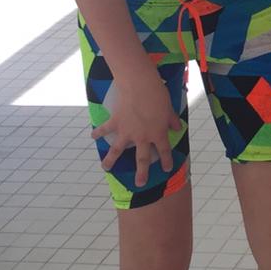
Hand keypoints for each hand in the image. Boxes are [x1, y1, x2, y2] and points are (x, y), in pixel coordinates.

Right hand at [93, 66, 180, 188]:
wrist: (140, 85)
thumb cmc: (159, 95)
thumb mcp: (169, 108)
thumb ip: (172, 120)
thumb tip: (177, 128)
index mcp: (158, 133)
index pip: (164, 150)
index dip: (166, 161)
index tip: (166, 169)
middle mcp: (142, 136)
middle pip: (142, 158)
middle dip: (141, 172)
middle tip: (139, 184)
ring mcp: (127, 131)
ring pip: (117, 150)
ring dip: (110, 160)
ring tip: (106, 168)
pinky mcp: (115, 122)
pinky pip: (105, 129)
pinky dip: (98, 133)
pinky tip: (93, 136)